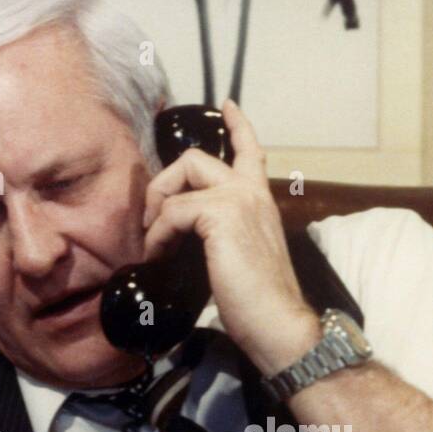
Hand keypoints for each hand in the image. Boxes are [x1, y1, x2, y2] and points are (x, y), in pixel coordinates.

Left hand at [141, 98, 321, 375]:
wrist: (279, 325)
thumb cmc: (261, 306)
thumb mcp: (241, 260)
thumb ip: (222, 238)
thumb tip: (186, 242)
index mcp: (261, 203)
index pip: (251, 151)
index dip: (237, 125)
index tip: (227, 106)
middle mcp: (252, 193)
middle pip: (195, 158)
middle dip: (163, 183)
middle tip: (153, 219)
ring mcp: (239, 200)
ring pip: (181, 177)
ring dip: (156, 211)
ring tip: (154, 245)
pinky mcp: (222, 216)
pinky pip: (173, 211)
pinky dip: (158, 234)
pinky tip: (158, 256)